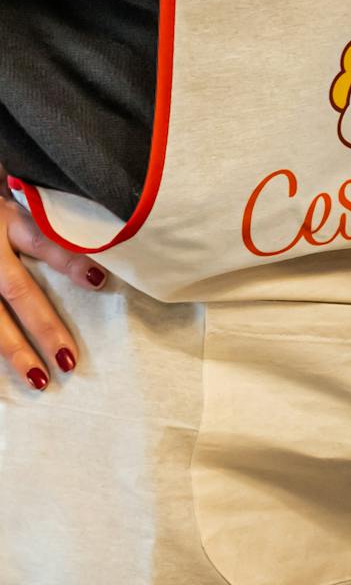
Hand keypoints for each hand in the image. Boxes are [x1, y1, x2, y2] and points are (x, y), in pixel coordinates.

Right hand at [0, 190, 103, 389]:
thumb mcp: (20, 205)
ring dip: (14, 349)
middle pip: (18, 289)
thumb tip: (108, 245)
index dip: (70, 260)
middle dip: (43, 325)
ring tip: (39, 379)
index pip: (43, 240)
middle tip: (70, 359)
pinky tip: (10, 378)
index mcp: (8, 221)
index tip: (99, 282)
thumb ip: (53, 224)